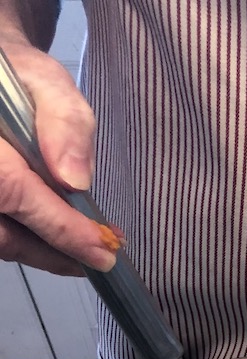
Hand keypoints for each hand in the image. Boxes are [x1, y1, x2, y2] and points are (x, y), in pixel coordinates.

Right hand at [0, 36, 117, 273]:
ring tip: (90, 253)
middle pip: (2, 232)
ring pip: (0, 241)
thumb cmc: (20, 80)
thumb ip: (64, 122)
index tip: (102, 250)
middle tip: (104, 257)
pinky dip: (33, 245)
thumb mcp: (48, 84)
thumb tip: (75, 181)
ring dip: (47, 254)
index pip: (10, 190)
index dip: (59, 226)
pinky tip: (64, 244)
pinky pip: (0, 235)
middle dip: (56, 251)